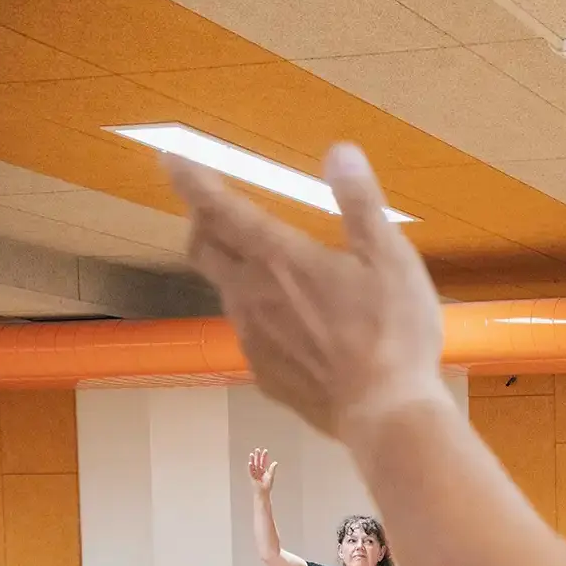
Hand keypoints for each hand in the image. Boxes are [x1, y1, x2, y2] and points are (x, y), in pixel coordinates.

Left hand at [165, 143, 447, 441]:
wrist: (385, 414)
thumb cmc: (394, 332)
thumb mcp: (391, 259)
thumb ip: (360, 203)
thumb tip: (340, 151)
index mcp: (279, 258)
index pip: (220, 208)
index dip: (192, 180)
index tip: (172, 158)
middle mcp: (251, 293)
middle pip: (204, 248)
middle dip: (203, 222)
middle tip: (216, 210)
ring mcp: (253, 338)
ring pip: (227, 292)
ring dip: (235, 271)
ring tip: (268, 271)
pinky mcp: (264, 374)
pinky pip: (251, 334)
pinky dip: (261, 316)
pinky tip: (295, 327)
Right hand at [248, 447, 277, 493]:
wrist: (263, 492)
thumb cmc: (267, 485)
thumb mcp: (270, 476)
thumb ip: (272, 469)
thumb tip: (275, 462)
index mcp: (263, 470)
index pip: (263, 462)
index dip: (264, 456)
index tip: (265, 450)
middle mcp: (258, 471)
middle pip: (258, 462)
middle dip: (257, 456)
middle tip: (257, 449)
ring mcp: (255, 474)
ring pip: (253, 465)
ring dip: (252, 460)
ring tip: (252, 454)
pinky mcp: (252, 477)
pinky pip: (251, 471)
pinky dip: (250, 467)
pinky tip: (250, 463)